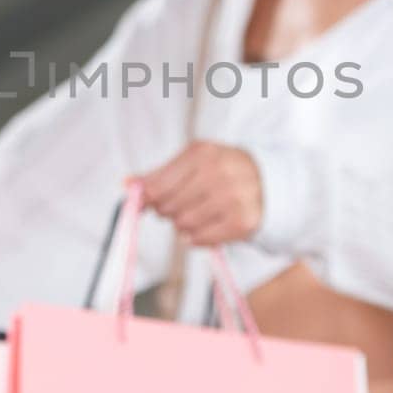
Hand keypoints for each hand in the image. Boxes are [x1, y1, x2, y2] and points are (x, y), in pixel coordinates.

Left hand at [135, 140, 263, 245]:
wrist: (266, 180)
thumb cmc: (219, 170)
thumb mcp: (191, 162)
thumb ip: (157, 175)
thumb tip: (126, 185)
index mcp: (202, 153)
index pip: (157, 187)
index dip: (147, 199)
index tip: (148, 202)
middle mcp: (219, 172)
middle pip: (168, 207)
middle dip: (168, 211)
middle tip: (180, 206)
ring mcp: (233, 197)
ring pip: (183, 225)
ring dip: (183, 225)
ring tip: (195, 214)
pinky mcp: (243, 222)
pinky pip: (201, 240)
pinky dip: (197, 238)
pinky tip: (206, 226)